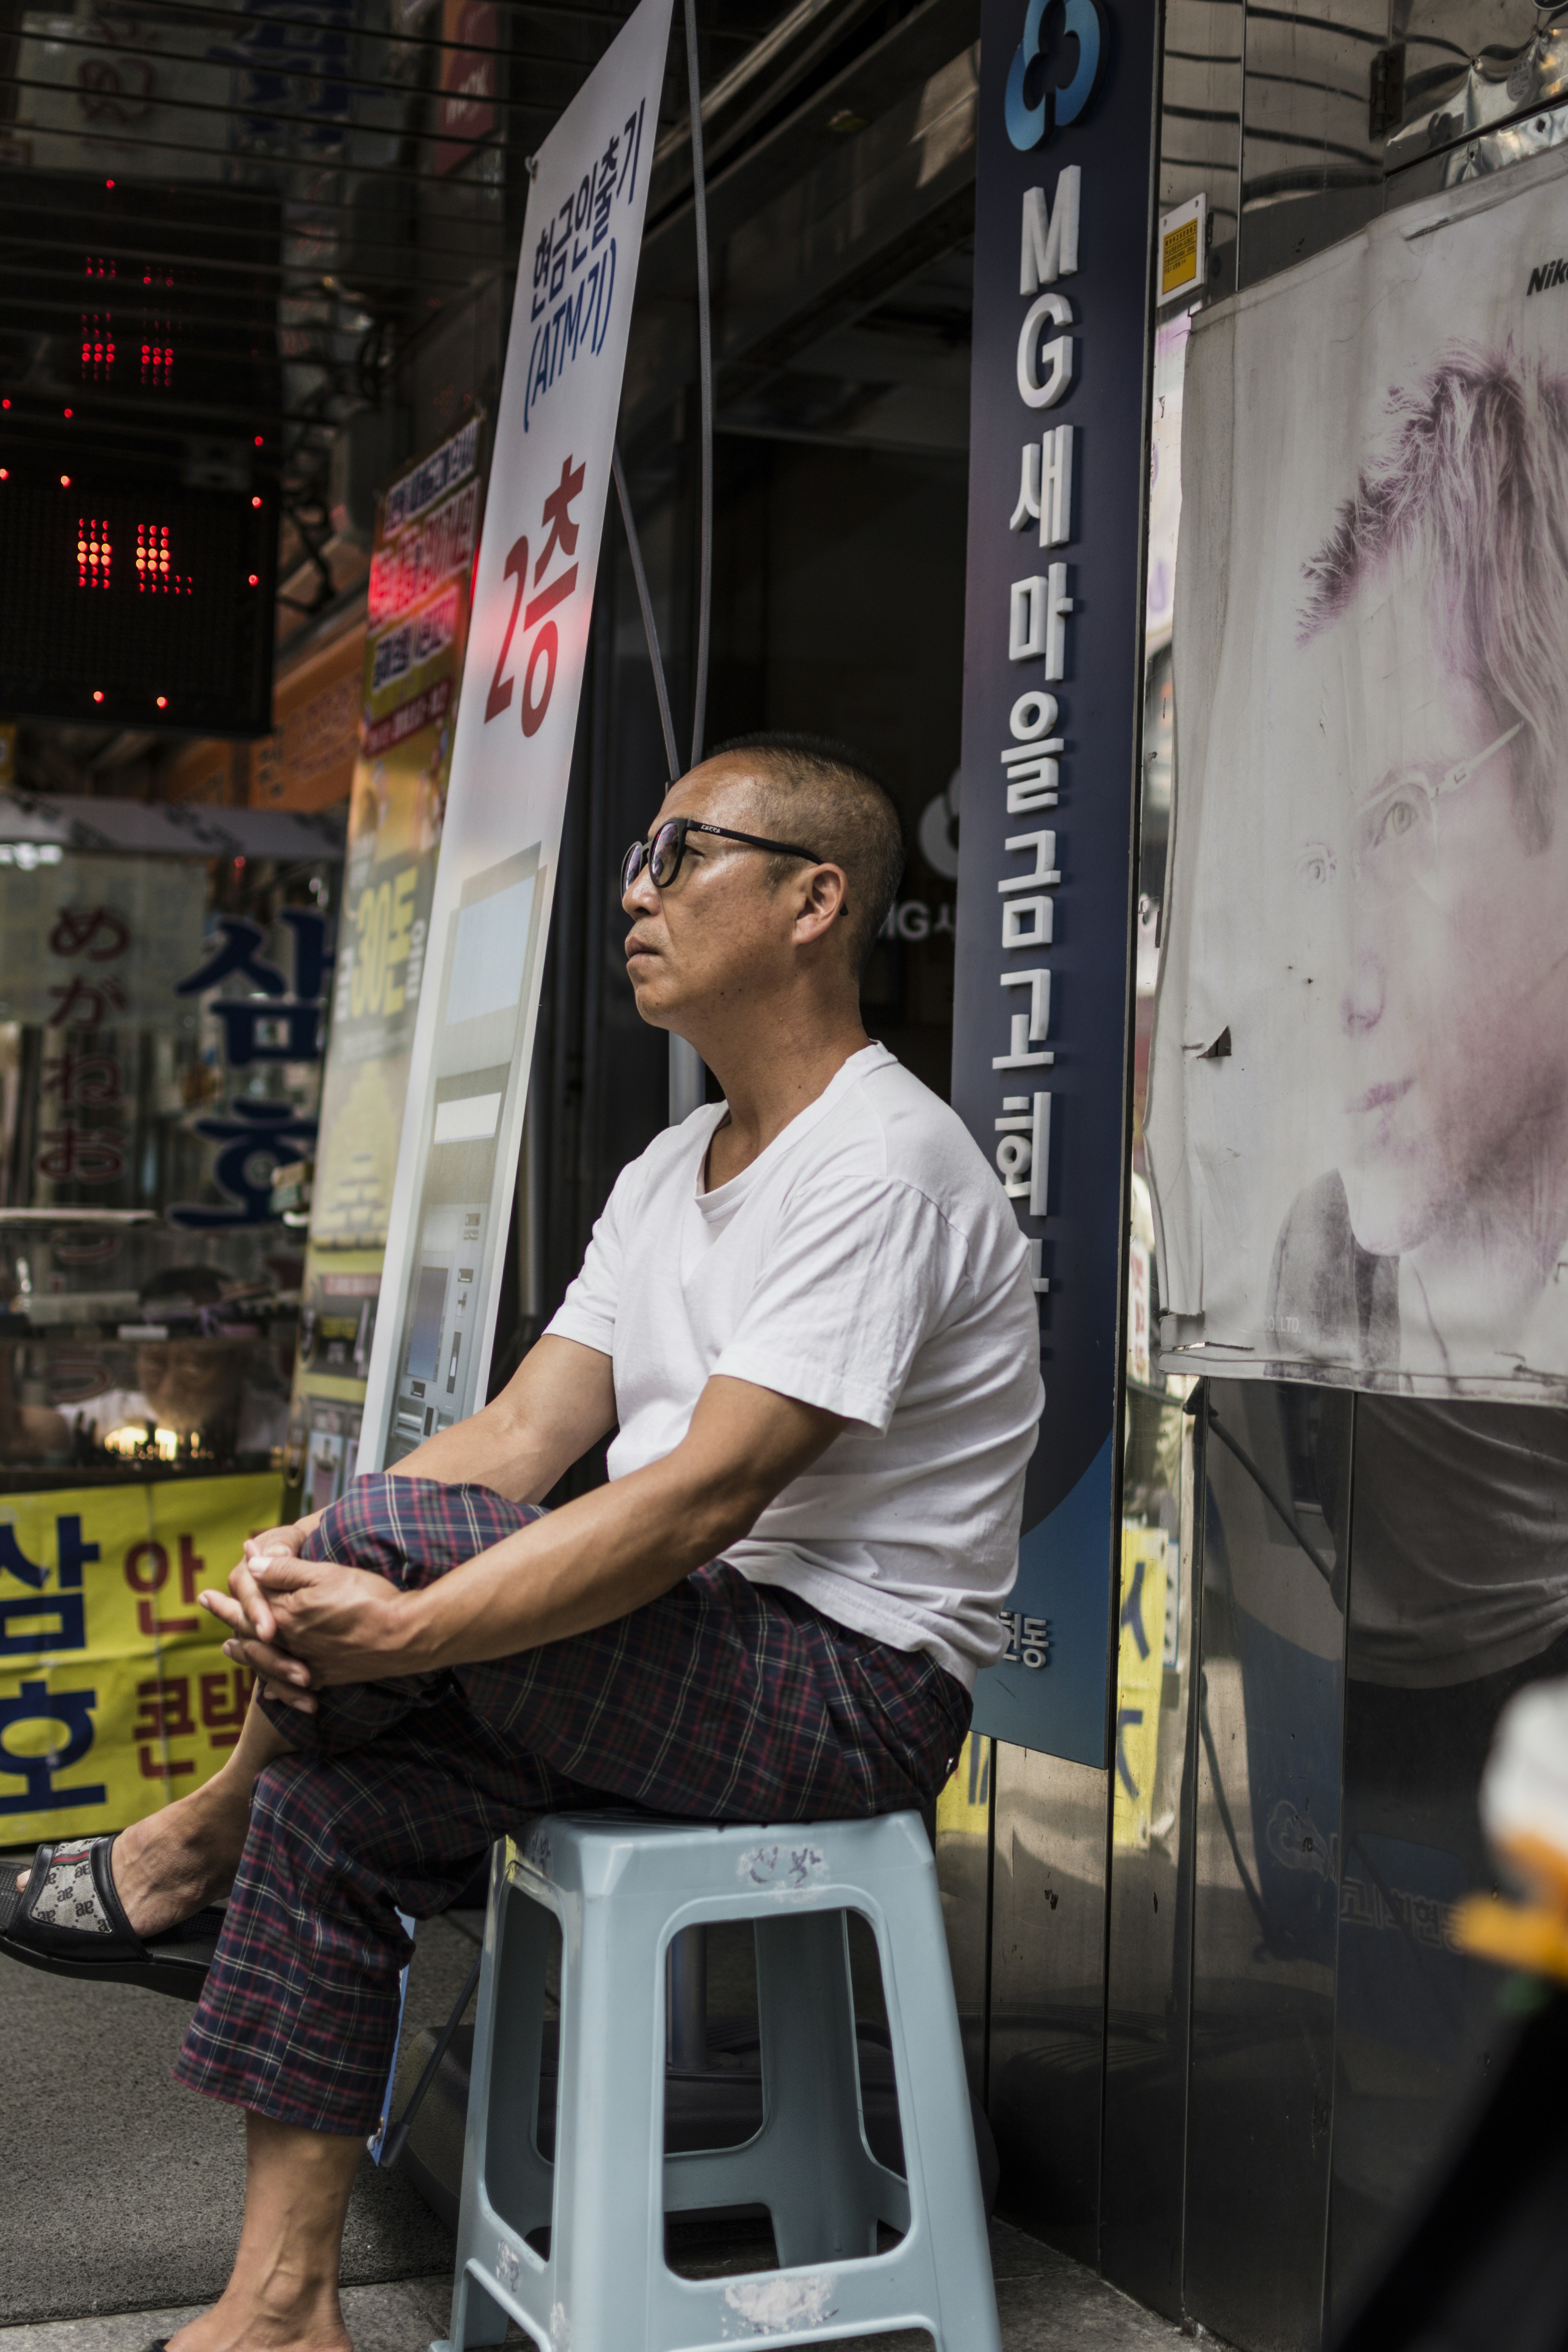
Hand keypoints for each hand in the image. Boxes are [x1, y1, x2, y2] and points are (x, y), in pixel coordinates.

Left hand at [200, 1553, 413, 1698]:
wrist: (403, 1636)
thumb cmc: (366, 1598)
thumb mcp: (324, 1574)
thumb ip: (284, 1570)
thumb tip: (250, 1562)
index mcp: (284, 1616)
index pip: (248, 1603)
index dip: (226, 1596)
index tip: (205, 1594)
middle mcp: (289, 1644)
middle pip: (249, 1633)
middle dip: (228, 1618)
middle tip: (209, 1608)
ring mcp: (307, 1663)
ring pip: (265, 1660)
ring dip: (245, 1652)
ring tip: (229, 1647)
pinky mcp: (325, 1677)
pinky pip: (289, 1684)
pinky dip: (274, 1684)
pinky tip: (268, 1690)